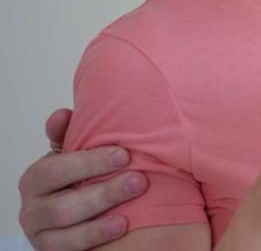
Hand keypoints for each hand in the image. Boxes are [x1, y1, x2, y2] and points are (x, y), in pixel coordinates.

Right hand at [17, 109, 148, 250]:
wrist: (74, 216)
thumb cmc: (77, 180)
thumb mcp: (72, 157)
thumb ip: (68, 136)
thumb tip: (62, 115)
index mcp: (37, 178)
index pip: (56, 170)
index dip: (89, 162)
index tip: (124, 154)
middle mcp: (32, 208)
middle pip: (63, 204)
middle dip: (103, 192)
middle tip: (138, 181)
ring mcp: (40, 233)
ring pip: (67, 227)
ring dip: (101, 220)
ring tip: (130, 211)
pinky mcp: (51, 250)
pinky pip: (70, 247)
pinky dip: (95, 237)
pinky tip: (121, 227)